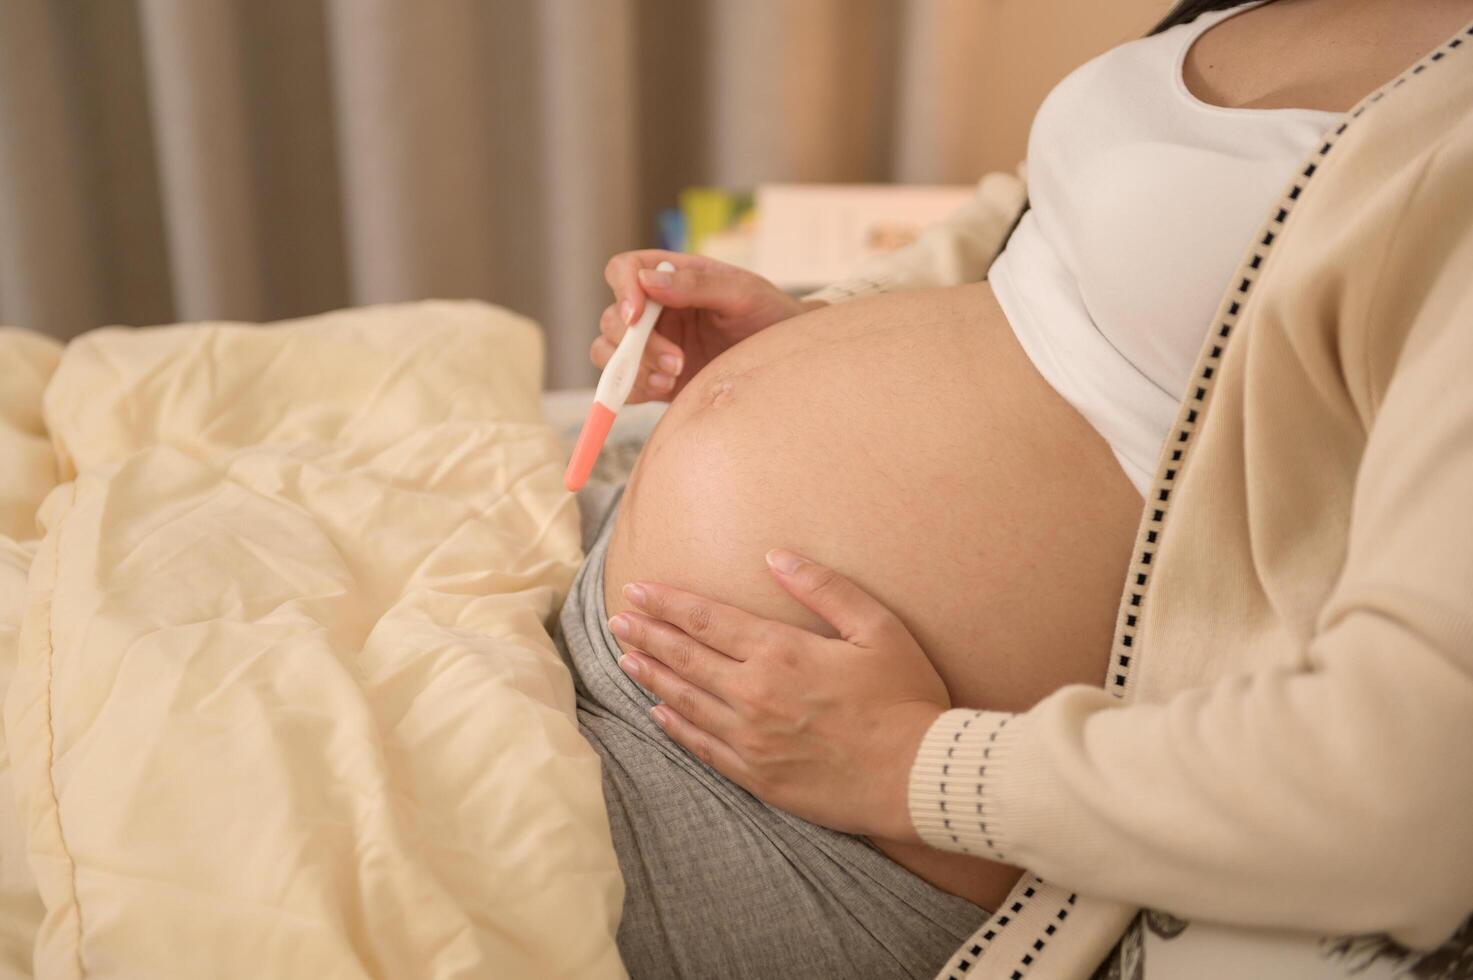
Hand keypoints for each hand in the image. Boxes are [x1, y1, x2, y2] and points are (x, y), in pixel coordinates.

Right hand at [595, 251, 823, 402]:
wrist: (786, 362)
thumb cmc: (768, 315)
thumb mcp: (743, 293)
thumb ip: (698, 284)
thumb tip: (648, 280)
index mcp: (671, 277)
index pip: (625, 269)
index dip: (621, 289)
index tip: (635, 315)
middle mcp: (654, 310)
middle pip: (612, 318)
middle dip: (636, 343)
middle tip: (676, 361)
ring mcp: (651, 345)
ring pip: (608, 352)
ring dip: (631, 368)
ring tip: (671, 378)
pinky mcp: (654, 378)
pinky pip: (623, 384)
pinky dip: (633, 388)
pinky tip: (666, 388)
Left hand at [606, 549, 948, 842]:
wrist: (915, 776)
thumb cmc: (905, 697)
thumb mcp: (878, 628)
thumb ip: (824, 588)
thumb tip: (775, 556)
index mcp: (781, 651)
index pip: (708, 620)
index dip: (668, 603)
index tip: (638, 591)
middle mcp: (754, 693)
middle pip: (687, 657)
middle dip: (648, 635)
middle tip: (618, 620)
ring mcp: (751, 737)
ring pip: (685, 700)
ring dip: (652, 676)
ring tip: (624, 659)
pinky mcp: (757, 775)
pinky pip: (702, 747)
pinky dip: (675, 727)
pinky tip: (658, 713)